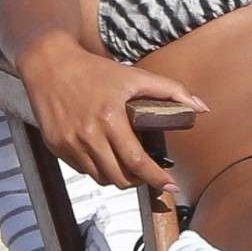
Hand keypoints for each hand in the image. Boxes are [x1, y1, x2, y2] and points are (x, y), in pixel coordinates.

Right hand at [20, 45, 207, 190]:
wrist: (50, 64)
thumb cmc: (95, 71)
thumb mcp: (134, 76)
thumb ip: (171, 90)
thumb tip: (201, 108)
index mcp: (110, 119)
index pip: (137, 162)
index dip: (156, 178)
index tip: (170, 186)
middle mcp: (88, 135)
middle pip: (119, 178)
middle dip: (138, 182)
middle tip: (147, 175)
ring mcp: (69, 143)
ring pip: (100, 178)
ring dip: (117, 177)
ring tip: (126, 166)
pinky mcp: (56, 146)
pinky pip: (82, 170)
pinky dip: (96, 168)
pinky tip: (104, 155)